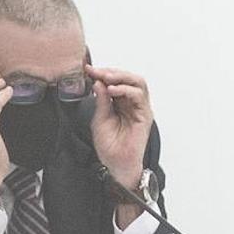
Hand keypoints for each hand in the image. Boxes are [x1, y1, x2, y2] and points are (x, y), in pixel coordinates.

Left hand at [87, 65, 153, 189]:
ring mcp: (140, 109)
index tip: (88, 69)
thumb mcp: (99, 117)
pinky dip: (125, 89)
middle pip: (129, 78)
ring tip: (106, 78)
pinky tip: (112, 90)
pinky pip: (139, 96)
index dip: (103, 73)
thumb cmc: (109, 145)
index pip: (116, 81)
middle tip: (97, 71)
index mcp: (122, 103)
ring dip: (121, 77)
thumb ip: (101, 99)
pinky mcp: (145, 116)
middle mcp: (133, 104)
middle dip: (113, 71)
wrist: (116, 163)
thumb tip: (98, 81)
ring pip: (138, 82)